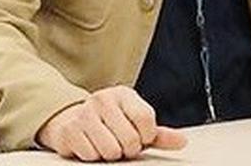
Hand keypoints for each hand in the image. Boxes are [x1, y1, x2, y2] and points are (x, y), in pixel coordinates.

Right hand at [37, 87, 186, 160]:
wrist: (71, 119)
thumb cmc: (110, 124)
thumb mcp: (135, 125)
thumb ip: (159, 134)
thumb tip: (182, 141)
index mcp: (122, 95)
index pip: (145, 119)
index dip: (146, 135)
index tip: (140, 136)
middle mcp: (101, 99)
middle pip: (130, 139)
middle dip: (127, 148)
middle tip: (120, 142)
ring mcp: (83, 114)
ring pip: (111, 150)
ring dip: (109, 154)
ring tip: (105, 144)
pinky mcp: (68, 130)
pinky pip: (91, 155)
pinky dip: (92, 156)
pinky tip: (90, 145)